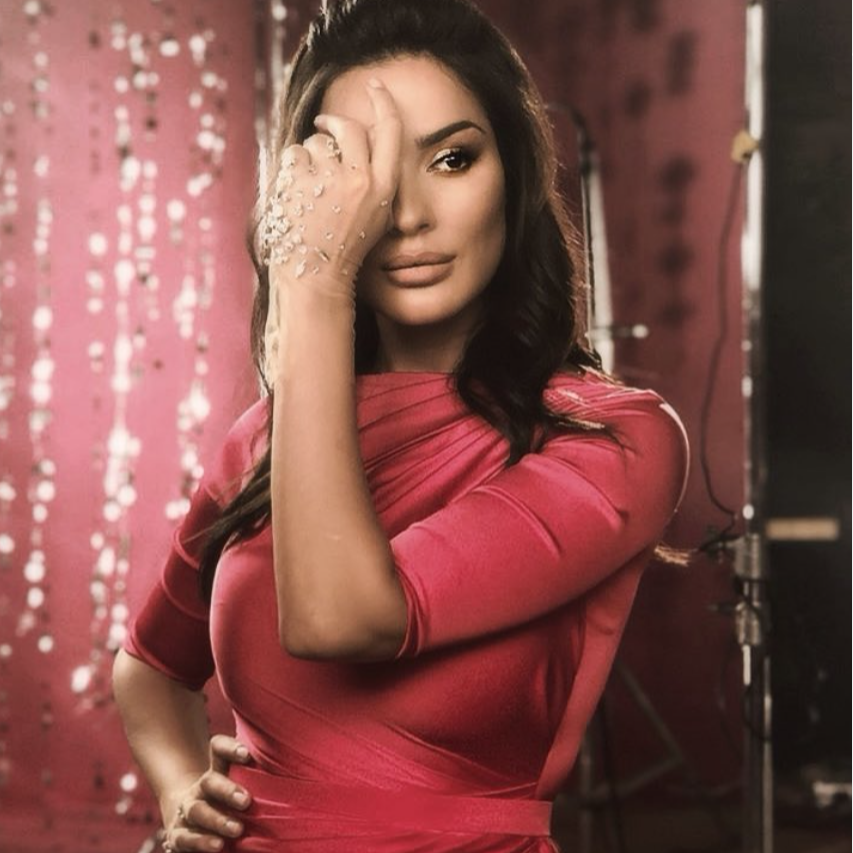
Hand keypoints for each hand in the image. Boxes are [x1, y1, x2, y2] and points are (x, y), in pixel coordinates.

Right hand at [160, 735, 252, 852]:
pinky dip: (201, 842)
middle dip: (227, 791)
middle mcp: (200, 789)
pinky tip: (218, 846)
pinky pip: (185, 838)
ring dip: (217, 820)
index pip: (218, 749)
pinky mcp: (178, 835)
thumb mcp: (240, 787)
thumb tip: (291, 769)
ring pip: (197, 811)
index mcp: (216, 771)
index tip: (247, 754)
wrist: (189, 824)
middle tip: (246, 801)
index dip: (229, 748)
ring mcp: (187, 811)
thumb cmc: (227, 804)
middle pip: (209, 782)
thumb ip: (257, 778)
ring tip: (237, 829)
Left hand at [259, 77, 401, 292]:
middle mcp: (361, 179)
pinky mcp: (301, 181)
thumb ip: (372, 176)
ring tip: (309, 191)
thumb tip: (361, 135)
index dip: (383, 103)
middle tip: (323, 124)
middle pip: (350, 128)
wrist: (316, 278)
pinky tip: (295, 196)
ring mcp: (329, 179)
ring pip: (317, 142)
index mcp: (384, 188)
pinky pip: (293, 155)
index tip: (375, 86)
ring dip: (310, 157)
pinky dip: (291, 170)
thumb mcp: (373, 214)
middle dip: (334, 121)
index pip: (390, 131)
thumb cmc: (342, 248)